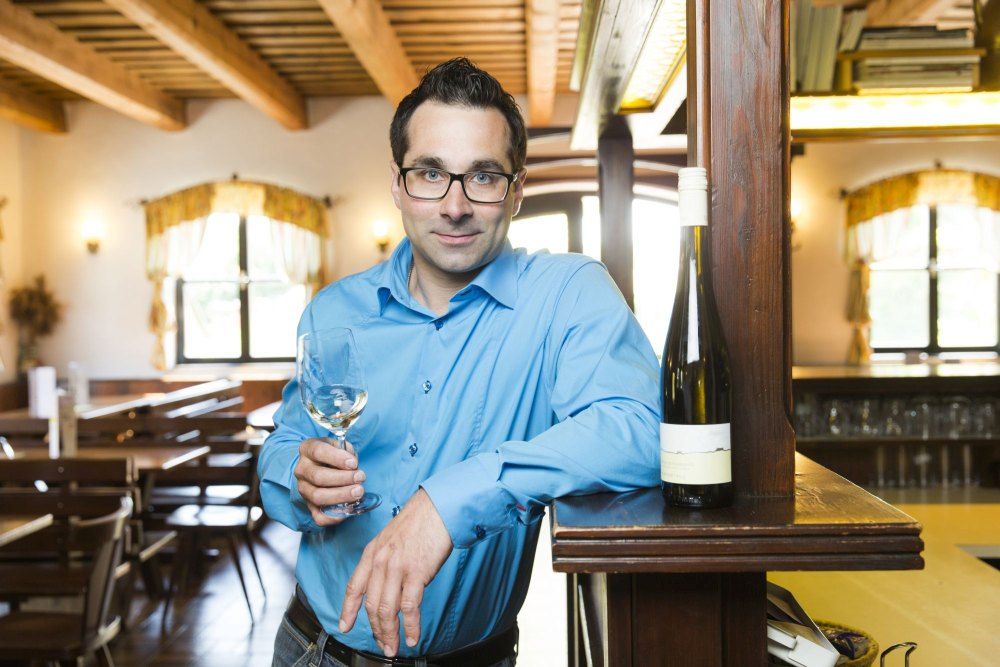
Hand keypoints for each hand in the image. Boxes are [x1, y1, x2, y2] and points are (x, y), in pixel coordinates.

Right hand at [294, 438, 365, 526]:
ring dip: (341, 495)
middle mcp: (302, 469)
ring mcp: (303, 489)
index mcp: (307, 449)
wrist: (322, 467)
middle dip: (343, 479)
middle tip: (360, 477)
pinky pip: (318, 517)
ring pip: (318, 496)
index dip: (337, 458)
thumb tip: (352, 465)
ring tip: (358, 491)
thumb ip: (346, 452)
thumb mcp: (339, 446)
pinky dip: (334, 517)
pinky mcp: (309, 506)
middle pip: (318, 477)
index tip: (353, 463)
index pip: (318, 452)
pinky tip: (348, 509)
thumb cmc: (334, 456)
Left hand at [339, 489, 452, 656]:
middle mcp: (380, 562)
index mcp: (372, 553)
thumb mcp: (392, 539)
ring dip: (390, 633)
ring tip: (393, 647)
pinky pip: (410, 607)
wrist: (437, 507)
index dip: (348, 609)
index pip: (354, 586)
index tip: (344, 626)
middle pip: (371, 605)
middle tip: (382, 646)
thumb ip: (386, 562)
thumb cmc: (419, 521)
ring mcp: (397, 568)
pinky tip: (412, 636)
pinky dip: (411, 626)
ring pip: (387, 610)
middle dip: (376, 630)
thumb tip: (392, 588)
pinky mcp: (416, 572)